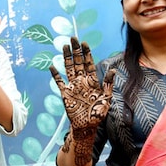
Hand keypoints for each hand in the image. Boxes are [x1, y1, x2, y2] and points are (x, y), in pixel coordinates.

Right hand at [49, 37, 113, 165]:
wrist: (86, 127)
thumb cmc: (98, 114)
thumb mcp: (107, 98)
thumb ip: (108, 84)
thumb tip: (113, 70)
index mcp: (92, 81)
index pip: (88, 63)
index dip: (86, 53)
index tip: (83, 43)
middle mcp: (81, 81)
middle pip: (78, 62)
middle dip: (76, 50)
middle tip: (73, 38)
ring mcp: (72, 86)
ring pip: (69, 68)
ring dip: (67, 57)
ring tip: (64, 46)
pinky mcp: (65, 94)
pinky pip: (59, 82)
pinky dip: (55, 75)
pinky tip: (52, 66)